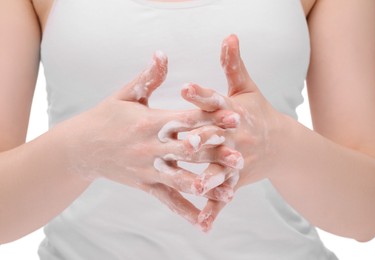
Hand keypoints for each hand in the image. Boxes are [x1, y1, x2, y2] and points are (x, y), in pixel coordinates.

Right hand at [61, 51, 243, 224]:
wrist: (79, 148)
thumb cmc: (105, 117)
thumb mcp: (126, 94)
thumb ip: (148, 76)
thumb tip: (163, 53)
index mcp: (149, 122)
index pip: (185, 119)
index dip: (211, 117)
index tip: (234, 117)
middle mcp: (150, 147)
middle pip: (188, 150)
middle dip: (215, 153)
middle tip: (240, 156)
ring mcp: (147, 169)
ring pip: (180, 178)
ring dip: (206, 184)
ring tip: (229, 191)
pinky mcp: (144, 184)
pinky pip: (166, 199)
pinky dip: (184, 210)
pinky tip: (202, 221)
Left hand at [181, 35, 284, 230]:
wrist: (281, 145)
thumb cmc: (258, 113)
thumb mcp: (246, 87)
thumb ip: (233, 64)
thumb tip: (230, 35)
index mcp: (234, 112)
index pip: (216, 101)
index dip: (201, 94)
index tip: (184, 87)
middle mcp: (236, 136)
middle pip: (216, 137)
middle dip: (201, 139)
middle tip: (183, 140)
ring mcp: (238, 160)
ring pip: (221, 169)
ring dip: (210, 177)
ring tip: (196, 185)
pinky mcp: (237, 179)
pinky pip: (225, 194)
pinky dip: (215, 208)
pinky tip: (203, 223)